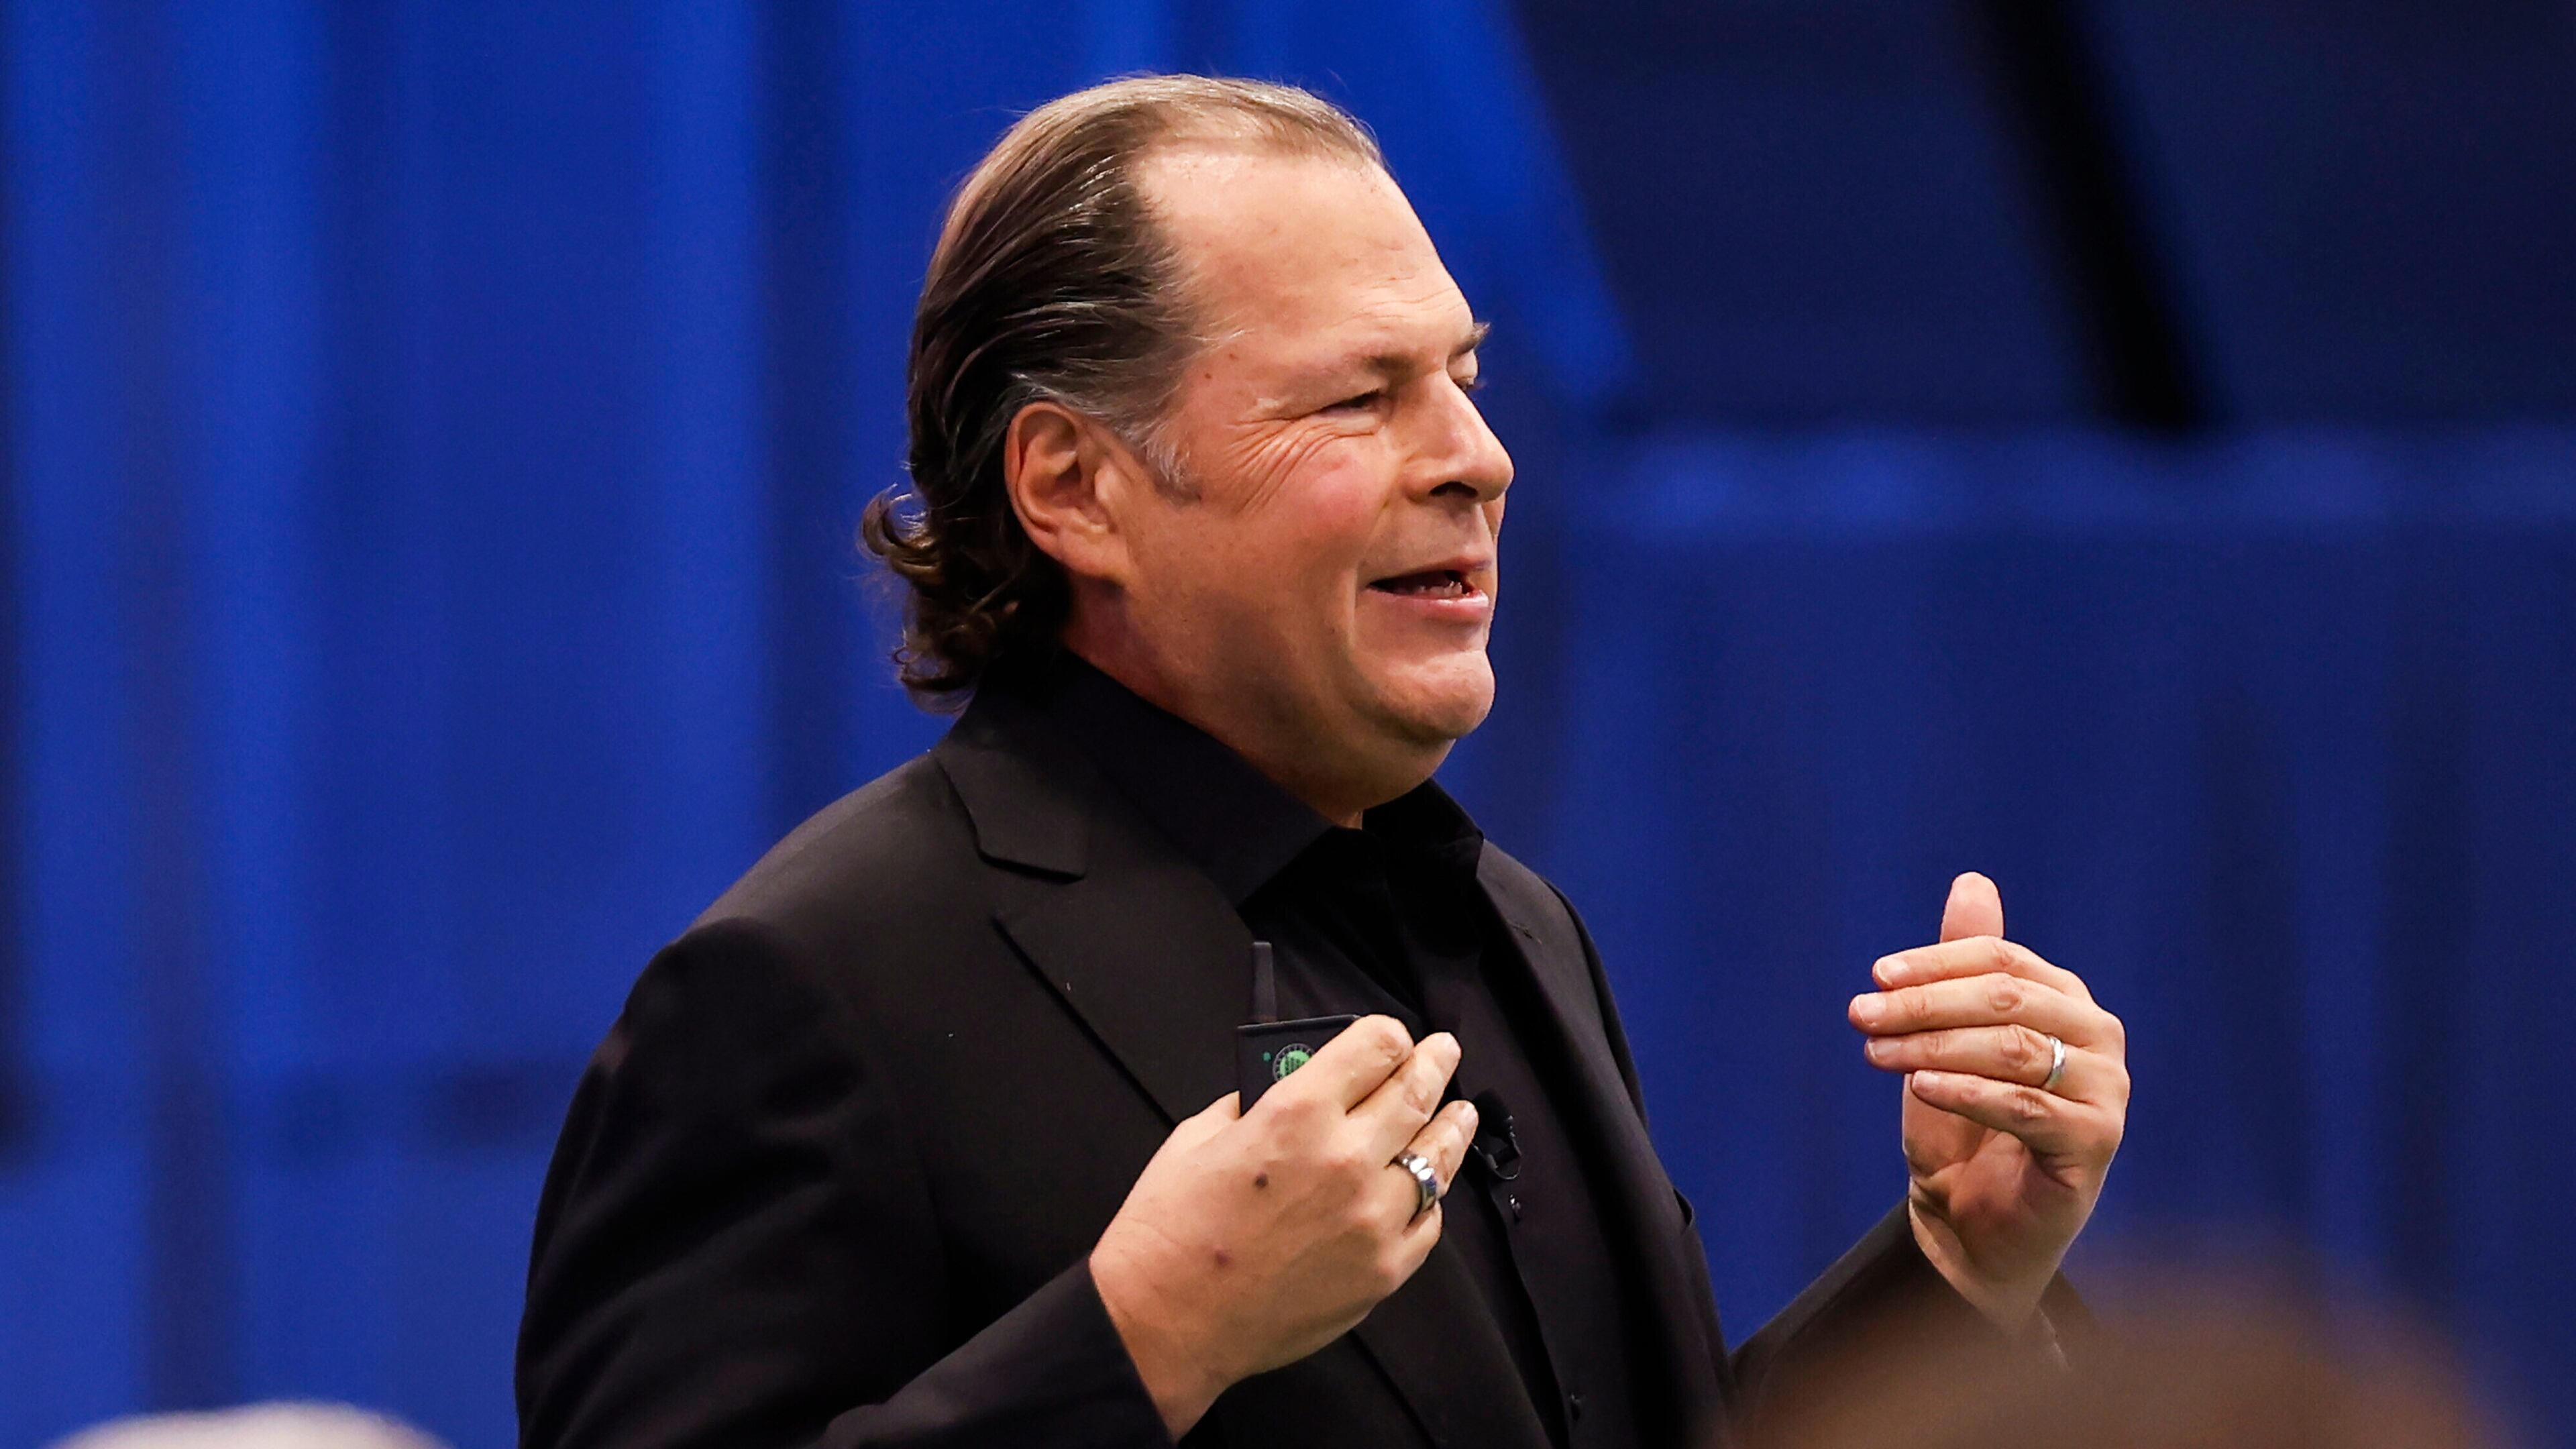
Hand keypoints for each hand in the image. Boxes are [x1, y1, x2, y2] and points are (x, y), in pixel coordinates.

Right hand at [1089, 1017, 1476, 1436]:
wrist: (1165, 1321)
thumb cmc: (1170, 1231)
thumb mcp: (1199, 1135)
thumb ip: (1254, 1102)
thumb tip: (1288, 1087)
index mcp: (1296, 1112)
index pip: (1374, 1046)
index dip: (1389, 1035)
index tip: (1394, 1038)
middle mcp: (1345, 1158)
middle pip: (1415, 1092)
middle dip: (1434, 1064)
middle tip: (1444, 1052)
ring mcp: (1371, 1218)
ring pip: (1436, 1157)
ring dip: (1451, 1126)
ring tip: (1460, 1113)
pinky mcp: (1381, 1271)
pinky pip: (1427, 1222)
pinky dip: (1429, 1199)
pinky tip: (1429, 1187)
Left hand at [1847, 872, 2127, 1326]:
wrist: (1972, 1228)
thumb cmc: (1960, 1129)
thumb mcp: (1945, 1040)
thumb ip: (1959, 969)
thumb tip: (1971, 880)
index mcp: (2065, 1000)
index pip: (2000, 960)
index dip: (1935, 963)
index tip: (1875, 976)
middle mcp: (2097, 1037)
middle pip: (2006, 998)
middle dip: (1925, 1003)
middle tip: (1861, 1014)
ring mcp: (2105, 1092)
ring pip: (2013, 1049)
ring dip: (1933, 1045)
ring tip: (1876, 1052)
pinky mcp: (2095, 1143)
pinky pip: (2025, 1107)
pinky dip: (1966, 1091)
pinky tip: (1918, 1085)